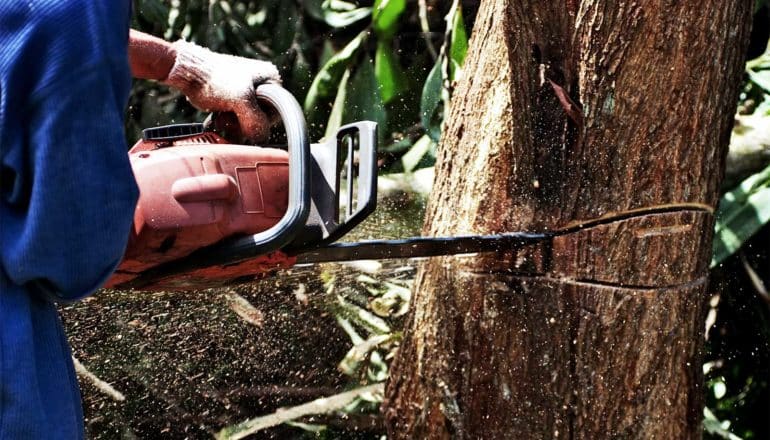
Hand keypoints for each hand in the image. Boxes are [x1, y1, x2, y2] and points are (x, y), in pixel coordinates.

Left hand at [162, 40, 280, 141]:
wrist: (188, 73)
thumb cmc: (214, 80)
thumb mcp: (240, 100)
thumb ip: (255, 120)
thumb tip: (261, 138)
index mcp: (270, 79)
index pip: (277, 110)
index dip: (262, 121)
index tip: (245, 120)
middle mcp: (262, 84)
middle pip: (262, 118)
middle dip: (244, 123)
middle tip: (228, 119)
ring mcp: (247, 92)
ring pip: (248, 120)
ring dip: (233, 124)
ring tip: (220, 118)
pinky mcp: (233, 99)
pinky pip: (237, 118)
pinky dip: (227, 122)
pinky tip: (217, 119)